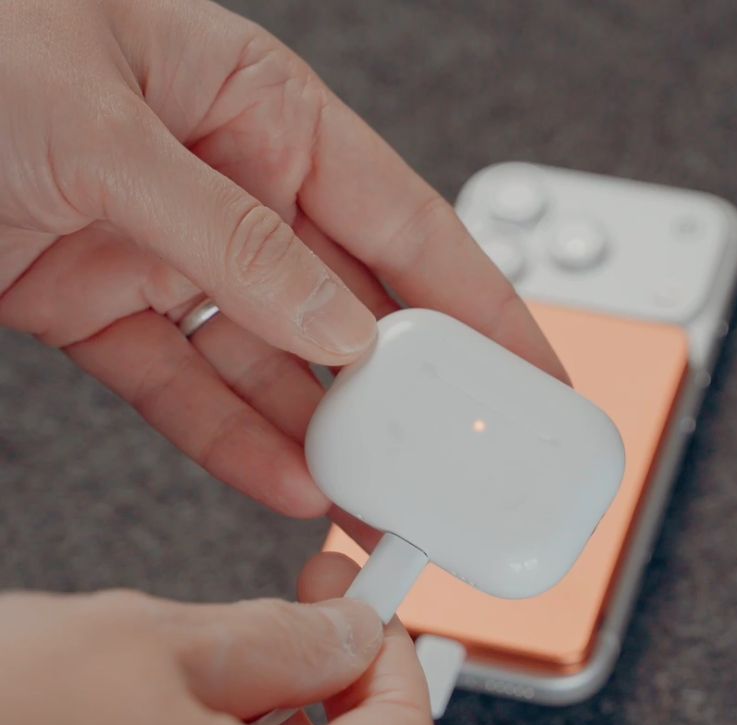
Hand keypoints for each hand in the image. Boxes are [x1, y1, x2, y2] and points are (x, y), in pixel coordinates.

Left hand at [0, 0, 565, 517]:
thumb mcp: (101, 121)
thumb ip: (232, 235)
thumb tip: (340, 323)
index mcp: (258, 108)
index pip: (406, 222)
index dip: (482, 306)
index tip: (532, 371)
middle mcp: (229, 186)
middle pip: (350, 311)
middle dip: (408, 396)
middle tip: (454, 463)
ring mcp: (169, 254)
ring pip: (275, 368)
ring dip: (326, 440)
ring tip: (376, 503)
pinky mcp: (105, 310)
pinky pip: (188, 390)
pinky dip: (234, 442)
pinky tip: (284, 483)